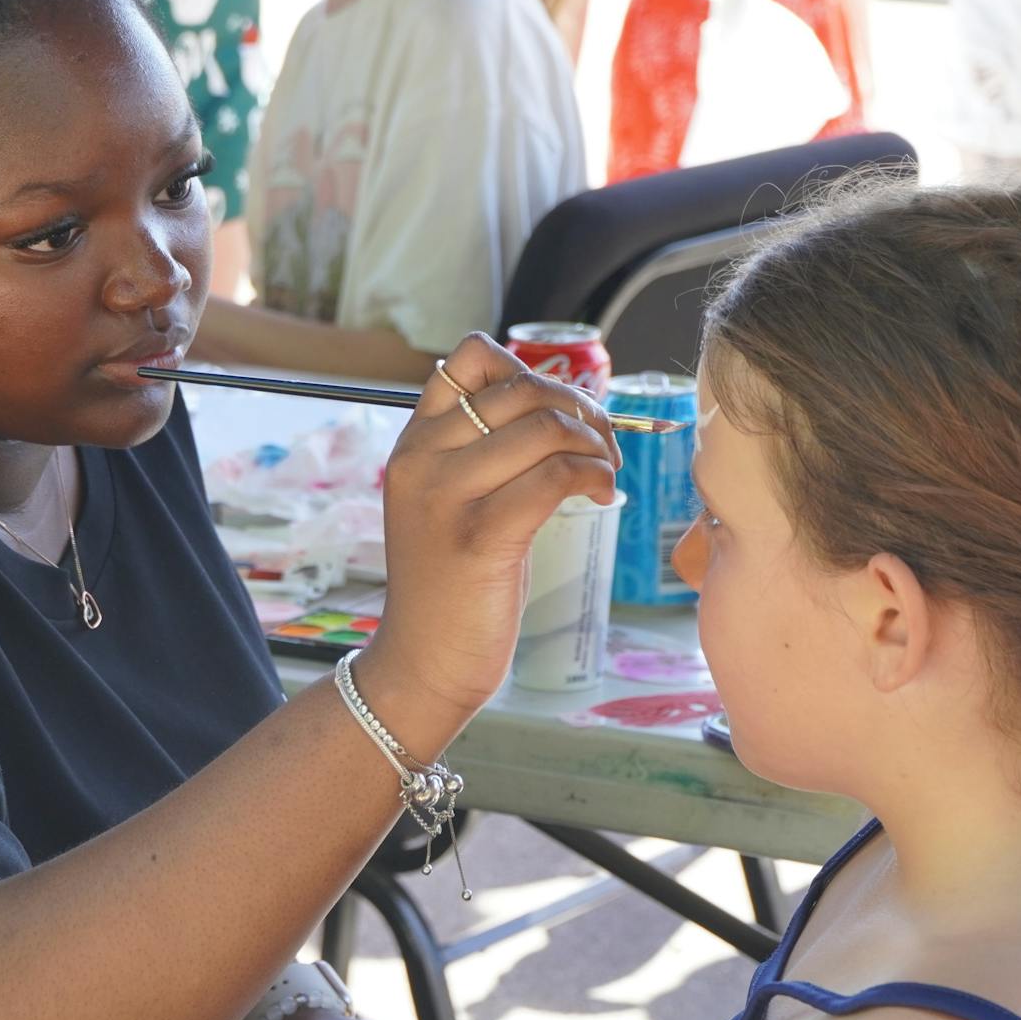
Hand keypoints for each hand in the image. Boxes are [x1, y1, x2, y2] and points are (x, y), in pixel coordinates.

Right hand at [365, 333, 619, 727]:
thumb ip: (481, 452)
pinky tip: (602, 497)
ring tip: (605, 475)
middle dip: (581, 409)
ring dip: (596, 445)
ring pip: (544, 429)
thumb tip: (559, 407)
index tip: (559, 412)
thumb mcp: (448, 501)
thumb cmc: (451, 582)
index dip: (530, 371)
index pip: (470, 358)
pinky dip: (594, 478)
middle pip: (522, 388)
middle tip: (603, 446)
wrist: (422, 661)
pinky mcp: (479, 537)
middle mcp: (422, 458)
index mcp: (415, 443)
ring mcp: (445, 496)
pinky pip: (555, 477)